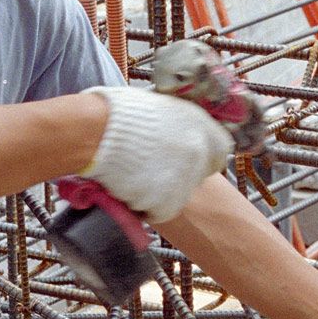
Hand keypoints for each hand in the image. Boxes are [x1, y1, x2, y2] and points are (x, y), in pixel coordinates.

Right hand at [82, 85, 233, 224]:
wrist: (96, 132)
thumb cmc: (116, 113)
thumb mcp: (158, 106)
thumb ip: (176, 123)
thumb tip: (176, 132)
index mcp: (199, 123)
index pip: (221, 150)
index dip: (202, 156)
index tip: (187, 159)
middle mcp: (198, 152)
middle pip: (198, 175)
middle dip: (177, 175)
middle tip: (151, 169)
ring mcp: (184, 179)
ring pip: (176, 195)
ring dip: (157, 192)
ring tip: (132, 176)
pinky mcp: (167, 202)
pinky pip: (158, 211)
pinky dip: (143, 206)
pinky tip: (127, 188)